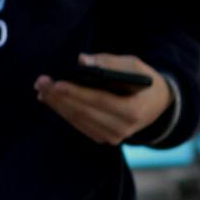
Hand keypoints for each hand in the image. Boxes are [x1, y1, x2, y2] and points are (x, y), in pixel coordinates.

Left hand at [34, 53, 172, 144]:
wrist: (158, 104)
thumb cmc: (144, 80)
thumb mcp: (133, 65)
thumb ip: (109, 62)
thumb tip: (81, 60)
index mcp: (133, 110)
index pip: (99, 101)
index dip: (76, 93)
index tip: (56, 83)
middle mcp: (123, 129)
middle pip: (85, 112)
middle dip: (60, 97)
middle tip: (41, 82)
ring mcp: (113, 137)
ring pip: (79, 120)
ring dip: (57, 105)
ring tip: (41, 89)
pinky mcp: (104, 138)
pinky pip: (80, 125)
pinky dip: (64, 112)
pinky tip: (50, 100)